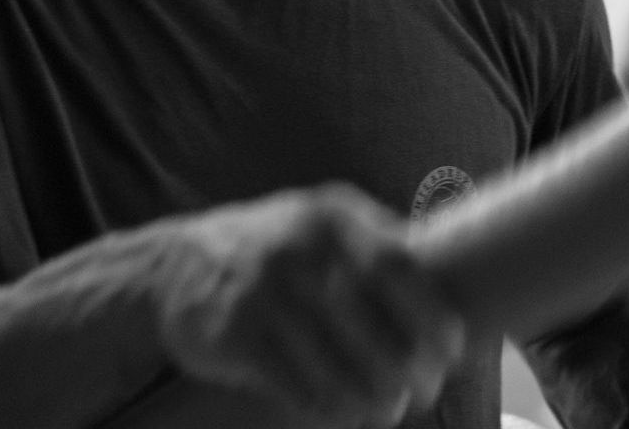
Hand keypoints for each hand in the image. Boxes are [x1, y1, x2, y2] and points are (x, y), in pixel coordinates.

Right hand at [149, 183, 466, 426]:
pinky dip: (328, 408)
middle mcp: (301, 250)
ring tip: (386, 408)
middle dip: (410, 371)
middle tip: (423, 390)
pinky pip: (299, 388)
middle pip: (376, 330)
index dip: (432, 316)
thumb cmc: (273, 249)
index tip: (452, 349)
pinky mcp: (236, 335)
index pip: (400, 269)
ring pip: (340, 370)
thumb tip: (455, 277)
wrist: (173, 264)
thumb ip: (377, 246)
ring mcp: (265, 293)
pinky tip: (340, 411)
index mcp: (334, 218)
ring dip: (373, 400)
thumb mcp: (321, 224)